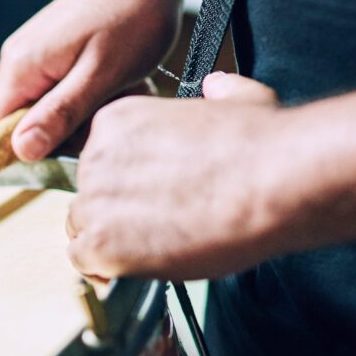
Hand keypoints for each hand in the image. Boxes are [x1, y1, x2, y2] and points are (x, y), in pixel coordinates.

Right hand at [0, 0, 189, 161]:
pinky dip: (91, 95)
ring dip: (86, 113)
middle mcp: (20, 61)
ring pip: (51, 109)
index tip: (70, 150)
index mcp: (21, 67)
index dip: (30, 152)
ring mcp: (37, 55)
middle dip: (69, 131)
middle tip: (109, 113)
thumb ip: (60, 114)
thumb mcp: (100, 74)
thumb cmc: (132, 15)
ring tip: (119, 91)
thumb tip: (22, 150)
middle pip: (28, 124)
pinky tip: (116, 81)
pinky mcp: (55, 52)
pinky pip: (64, 91)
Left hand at [66, 72, 291, 279]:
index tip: (150, 198)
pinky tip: (132, 267)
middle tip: (154, 226)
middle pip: (88, 195)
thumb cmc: (260, 147)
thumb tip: (217, 87)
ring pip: (83, 229)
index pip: (100, 162)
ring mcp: (94, 200)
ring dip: (110, 241)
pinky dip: (104, 269)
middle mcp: (96, 157)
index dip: (124, 187)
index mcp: (118, 122)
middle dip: (116, 214)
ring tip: (153, 248)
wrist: (272, 183)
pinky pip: (83, 261)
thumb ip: (219, 93)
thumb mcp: (239, 99)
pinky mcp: (101, 243)